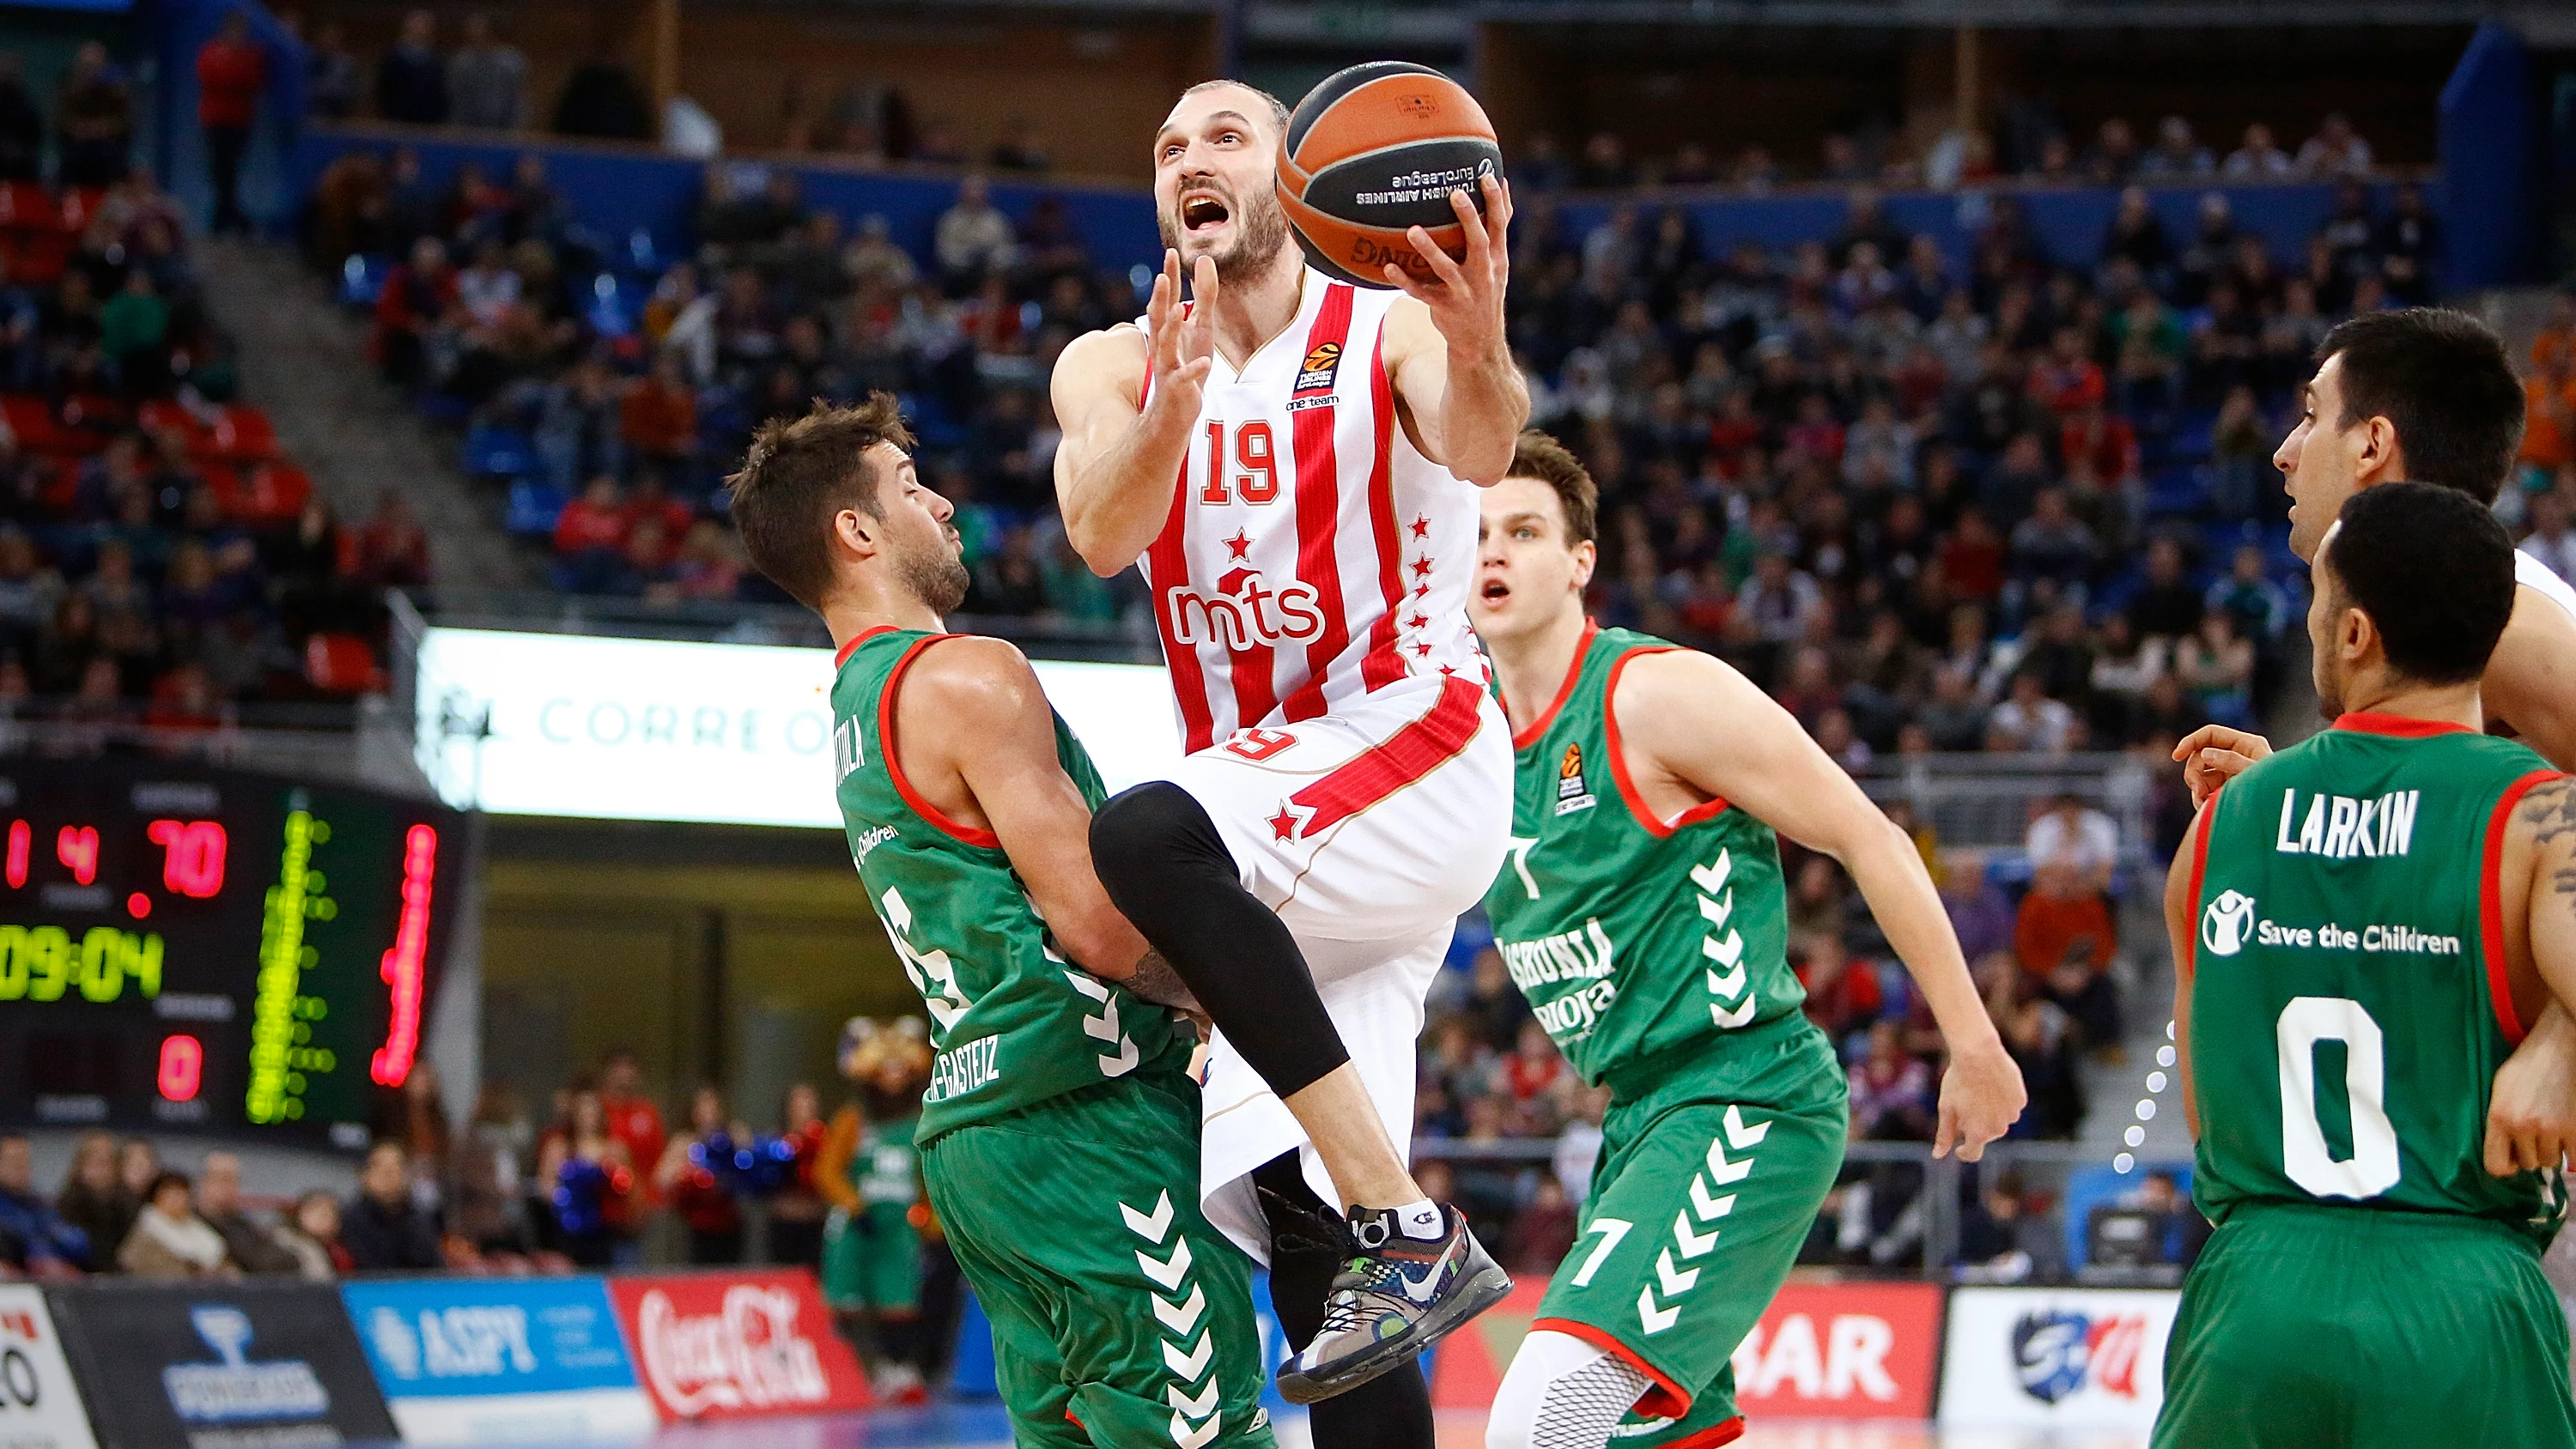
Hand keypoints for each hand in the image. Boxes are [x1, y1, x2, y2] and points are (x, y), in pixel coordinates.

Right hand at [1143, 249, 1215, 425]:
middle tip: (1162, 276)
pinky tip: (1204, 363)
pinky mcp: (1178, 389)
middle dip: (1160, 298)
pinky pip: (1184, 379)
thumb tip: (1203, 260)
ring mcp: (1168, 367)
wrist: (1174, 411)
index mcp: (1168, 330)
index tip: (1170, 252)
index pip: (1167, 299)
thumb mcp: (1200, 328)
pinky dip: (1193, 371)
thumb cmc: (1187, 365)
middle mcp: (1163, 346)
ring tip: (1179, 309)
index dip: (1169, 277)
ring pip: (1165, 346)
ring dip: (1171, 328)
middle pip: (1159, 318)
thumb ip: (1203, 297)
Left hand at [1382, 174, 1509, 359]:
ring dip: (1430, 250)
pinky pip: (1421, 294)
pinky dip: (1405, 282)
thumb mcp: (1498, 263)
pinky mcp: (1444, 308)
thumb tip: (1503, 184)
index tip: (1486, 176)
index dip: (1495, 202)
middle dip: (1469, 218)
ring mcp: (1464, 293)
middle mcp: (1483, 274)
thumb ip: (1497, 228)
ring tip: (1413, 229)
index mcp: (1497, 260)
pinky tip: (1389, 267)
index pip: (1500, 226)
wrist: (1480, 341)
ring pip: (1447, 269)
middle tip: (1454, 193)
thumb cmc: (1485, 290)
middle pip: (1479, 243)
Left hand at [1934, 1042, 2026, 1161]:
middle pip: (1986, 1135)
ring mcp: (2012, 1115)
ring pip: (1999, 1121)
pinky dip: (2002, 1102)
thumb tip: (1938, 1156)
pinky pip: (2010, 1107)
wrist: (1979, 1054)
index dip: (1964, 1152)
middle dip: (1975, 1126)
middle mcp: (1998, 1128)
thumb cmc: (1958, 1080)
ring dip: (1989, 1114)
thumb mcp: (1946, 1108)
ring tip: (1978, 1092)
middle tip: (1964, 1105)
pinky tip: (1991, 1086)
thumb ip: (1944, 1134)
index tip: (1958, 1147)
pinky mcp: (2020, 1100)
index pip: (1973, 1153)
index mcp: (1978, 1133)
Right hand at [2172, 724, 2271, 808]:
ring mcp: (2230, 773)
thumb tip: (2205, 754)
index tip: (2176, 756)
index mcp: (2246, 744)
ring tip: (2205, 804)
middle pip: (2200, 755)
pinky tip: (2208, 808)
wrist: (2288, 818)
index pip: (2210, 734)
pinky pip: (2204, 790)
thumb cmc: (2278, 791)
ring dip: (2197, 789)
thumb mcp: (2255, 774)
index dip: (2191, 742)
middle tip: (2198, 792)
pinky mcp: (2226, 789)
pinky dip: (2201, 799)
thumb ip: (2231, 761)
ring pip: (2200, 775)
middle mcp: (2236, 756)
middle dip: (2194, 773)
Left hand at [2486, 1006, 2575, 1175]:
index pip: (2496, 1166)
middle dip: (2531, 1153)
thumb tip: (2506, 1158)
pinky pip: (2574, 1158)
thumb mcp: (2500, 1090)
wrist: (2561, 1045)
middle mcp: (2523, 1126)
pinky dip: (2572, 1150)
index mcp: (2499, 1117)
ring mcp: (2552, 1128)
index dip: (2506, 1166)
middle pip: (2528, 1164)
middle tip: (2536, 1134)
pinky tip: (2568, 1134)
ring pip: (2551, 1161)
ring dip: (2552, 1150)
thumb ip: (2499, 1122)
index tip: (2513, 1158)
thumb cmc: (2528, 1065)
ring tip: (2552, 1129)